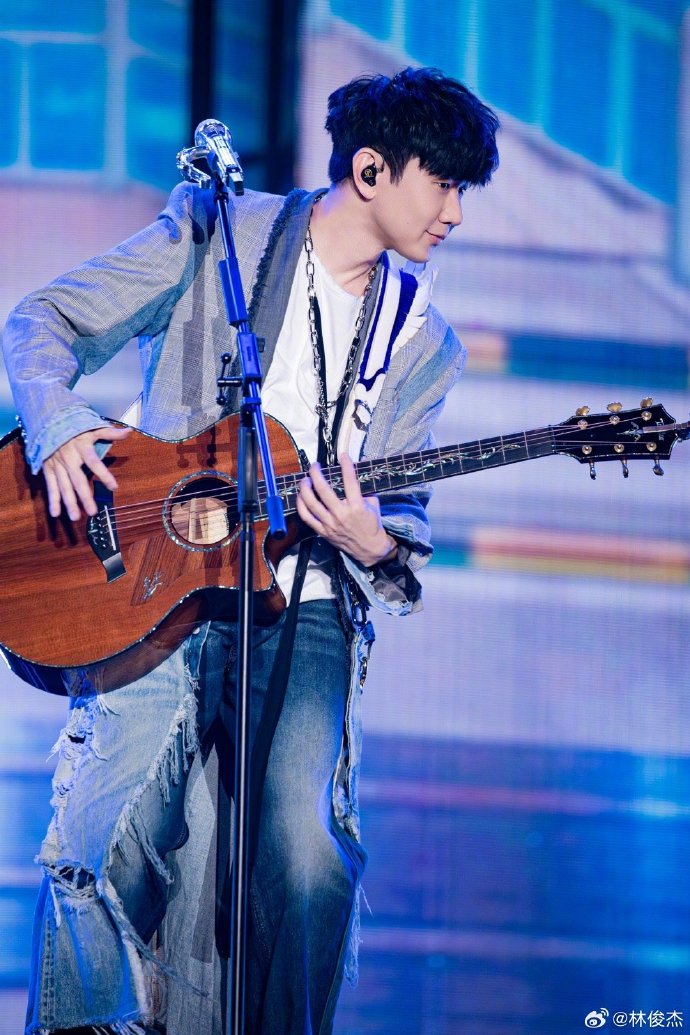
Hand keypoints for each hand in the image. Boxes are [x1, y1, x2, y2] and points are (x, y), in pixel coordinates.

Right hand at [43, 425, 131, 520]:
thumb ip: (110, 432)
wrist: (48, 421)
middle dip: (84, 496)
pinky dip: (52, 500)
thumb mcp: (92, 427)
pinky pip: (50, 486)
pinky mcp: (47, 469)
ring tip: (75, 517)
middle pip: (78, 480)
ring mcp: (57, 465)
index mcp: (82, 448)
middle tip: (92, 512)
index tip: (114, 487)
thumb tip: (129, 431)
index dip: (104, 475)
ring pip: (63, 486)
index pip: (94, 463)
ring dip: (69, 502)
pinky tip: (55, 513)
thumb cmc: (74, 427)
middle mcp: (69, 458)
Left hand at [296, 453, 397, 567]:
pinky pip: (307, 517)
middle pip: (323, 490)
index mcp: (357, 507)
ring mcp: (330, 524)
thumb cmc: (372, 526)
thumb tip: (357, 476)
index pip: (350, 482)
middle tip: (314, 466)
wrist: (370, 549)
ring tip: (305, 479)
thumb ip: (365, 491)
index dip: (346, 466)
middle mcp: (341, 515)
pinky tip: (300, 496)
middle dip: (316, 474)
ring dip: (305, 488)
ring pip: (311, 503)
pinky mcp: (323, 532)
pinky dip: (301, 505)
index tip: (343, 456)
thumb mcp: (374, 506)